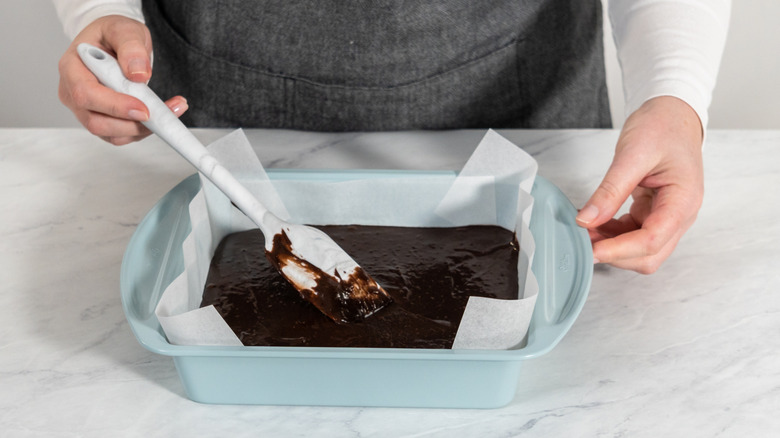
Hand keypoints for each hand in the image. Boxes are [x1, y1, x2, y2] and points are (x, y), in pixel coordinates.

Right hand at [58, 15, 186, 144]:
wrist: (114, 42)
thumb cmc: (113, 35)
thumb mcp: (124, 29)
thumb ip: (131, 47)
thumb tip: (137, 74)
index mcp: (71, 67)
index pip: (85, 94)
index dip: (114, 106)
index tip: (143, 109)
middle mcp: (72, 92)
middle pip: (96, 122)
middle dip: (133, 124)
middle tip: (164, 113)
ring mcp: (85, 110)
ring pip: (112, 134)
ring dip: (144, 128)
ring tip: (172, 109)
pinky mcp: (102, 120)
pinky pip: (122, 135)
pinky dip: (144, 130)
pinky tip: (162, 114)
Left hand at [575, 96, 703, 273]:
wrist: (673, 115)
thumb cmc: (662, 127)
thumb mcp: (632, 154)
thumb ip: (610, 190)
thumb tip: (586, 219)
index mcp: (683, 200)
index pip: (652, 240)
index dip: (619, 250)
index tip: (591, 250)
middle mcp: (680, 215)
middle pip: (648, 255)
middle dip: (615, 253)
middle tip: (582, 241)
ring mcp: (668, 216)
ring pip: (640, 250)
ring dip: (611, 246)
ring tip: (584, 231)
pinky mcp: (654, 214)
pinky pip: (633, 235)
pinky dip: (612, 236)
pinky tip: (594, 224)